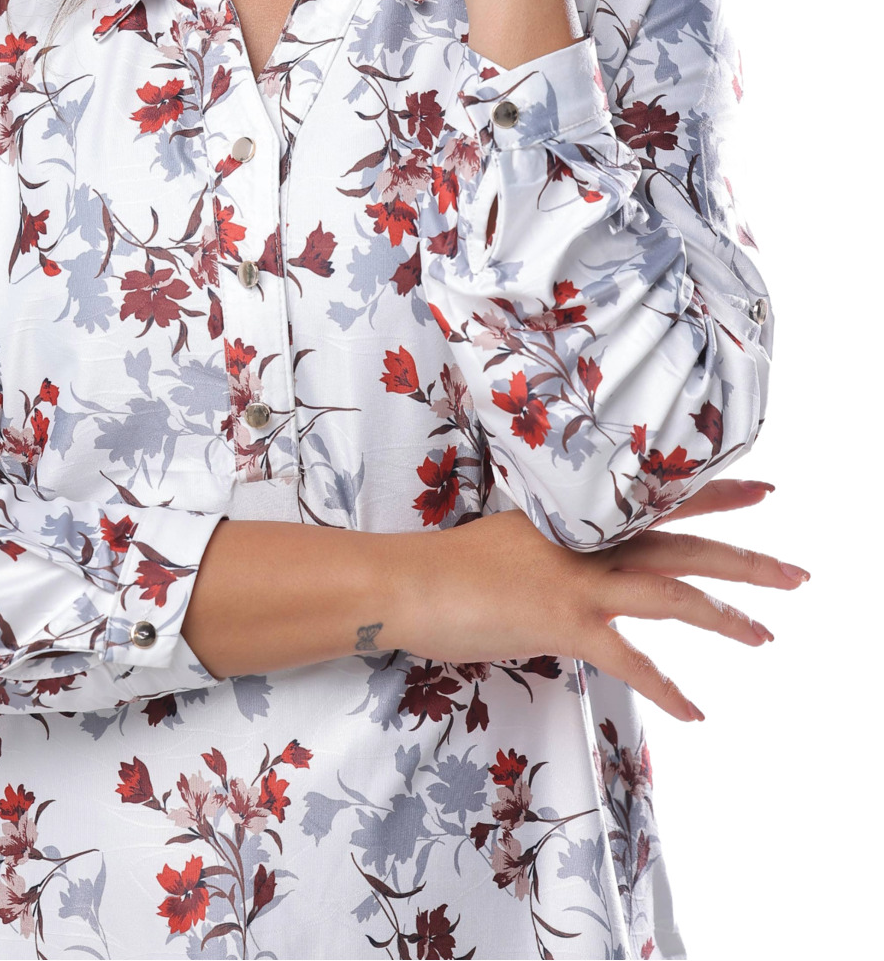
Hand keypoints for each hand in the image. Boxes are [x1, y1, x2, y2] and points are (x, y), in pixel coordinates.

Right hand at [389, 478, 809, 721]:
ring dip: (725, 616)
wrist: (403, 582)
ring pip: (672, 592)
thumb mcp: (510, 541)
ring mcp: (578, 580)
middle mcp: (586, 542)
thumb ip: (551, 547)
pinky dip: (667, 687)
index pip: (658, 500)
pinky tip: (695, 710)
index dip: (712, 494)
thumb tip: (572, 564)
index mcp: (575, 520)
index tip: (760, 491)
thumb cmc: (445, 566)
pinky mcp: (563, 620)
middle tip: (796, 572)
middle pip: (683, 544)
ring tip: (766, 636)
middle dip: (744, 558)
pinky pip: (630, 658)